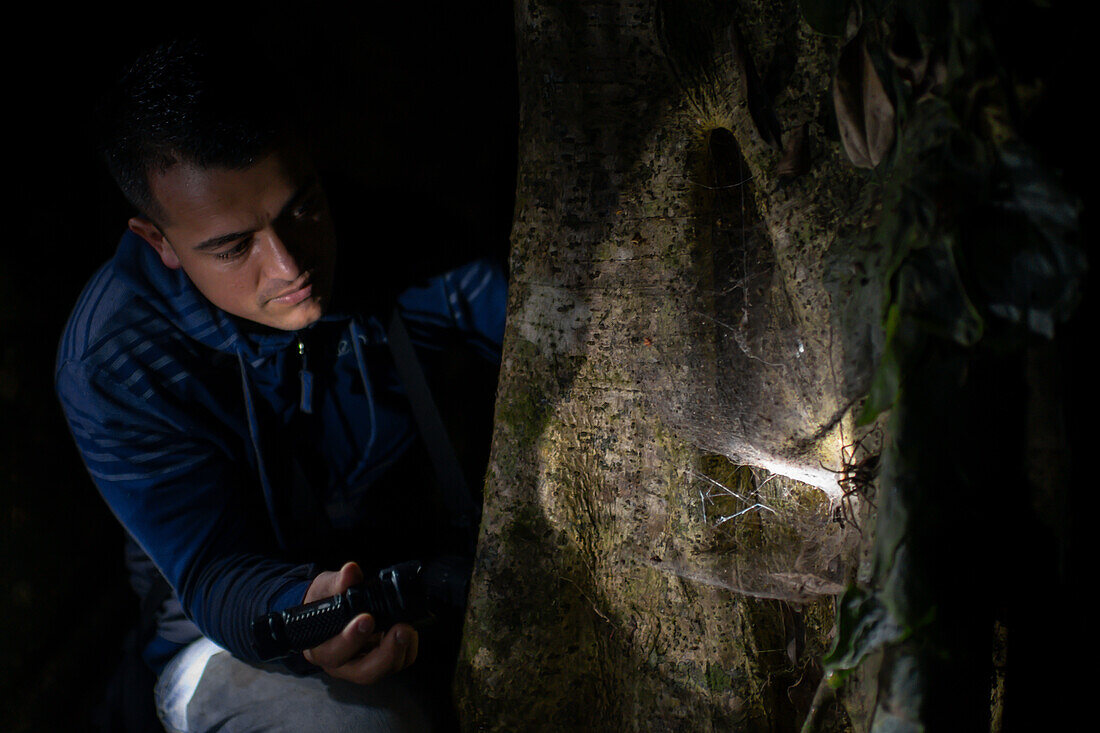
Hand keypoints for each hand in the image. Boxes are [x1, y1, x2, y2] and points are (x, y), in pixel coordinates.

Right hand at [300, 561, 418, 683]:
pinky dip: (407, 650)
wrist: (330, 608)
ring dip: (400, 651)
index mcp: (321, 648)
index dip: (351, 640)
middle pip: (363, 672)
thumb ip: (337, 582)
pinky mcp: (379, 660)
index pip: (333, 652)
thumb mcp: (325, 588)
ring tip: (408, 628)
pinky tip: (410, 631)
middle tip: (400, 630)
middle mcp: (341, 663)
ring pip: (384, 671)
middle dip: (385, 654)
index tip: (367, 618)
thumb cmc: (323, 602)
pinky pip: (396, 664)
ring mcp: (362, 664)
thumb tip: (351, 571)